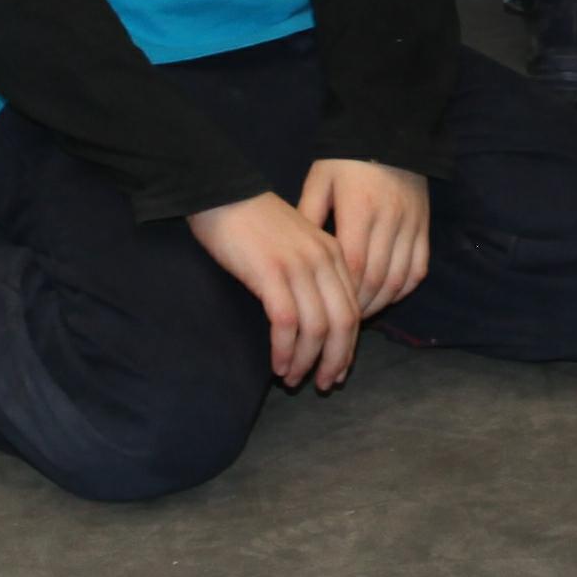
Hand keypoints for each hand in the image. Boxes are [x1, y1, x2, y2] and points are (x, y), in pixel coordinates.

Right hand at [187, 189, 364, 388]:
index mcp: (334, 254)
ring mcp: (298, 266)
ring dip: (306, 362)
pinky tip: (276, 364)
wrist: (224, 191)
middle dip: (335, 361)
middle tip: (322, 385)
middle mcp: (323, 260)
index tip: (336, 371)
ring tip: (291, 378)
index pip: (353, 311)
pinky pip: (286, 323)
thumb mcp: (296, 244)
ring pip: (317, 329)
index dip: (347, 348)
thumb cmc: (254, 222)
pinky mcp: (270, 272)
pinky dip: (284, 350)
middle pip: (343, 324)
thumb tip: (315, 323)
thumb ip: (311, 274)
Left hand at [298, 155, 432, 326]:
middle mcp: (389, 220)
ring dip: (380, 301)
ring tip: (360, 314)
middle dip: (359, 304)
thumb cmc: (346, 159)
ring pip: (399, 278)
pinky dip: (403, 288)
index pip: (353, 263)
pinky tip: (386, 296)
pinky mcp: (424, 226)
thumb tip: (294, 252)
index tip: (325, 307)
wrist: (390, 132)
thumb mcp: (320, 179)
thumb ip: (308, 214)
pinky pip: (419, 268)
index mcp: (360, 209)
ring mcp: (411, 224)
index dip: (342, 291)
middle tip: (340, 320)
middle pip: (377, 277)